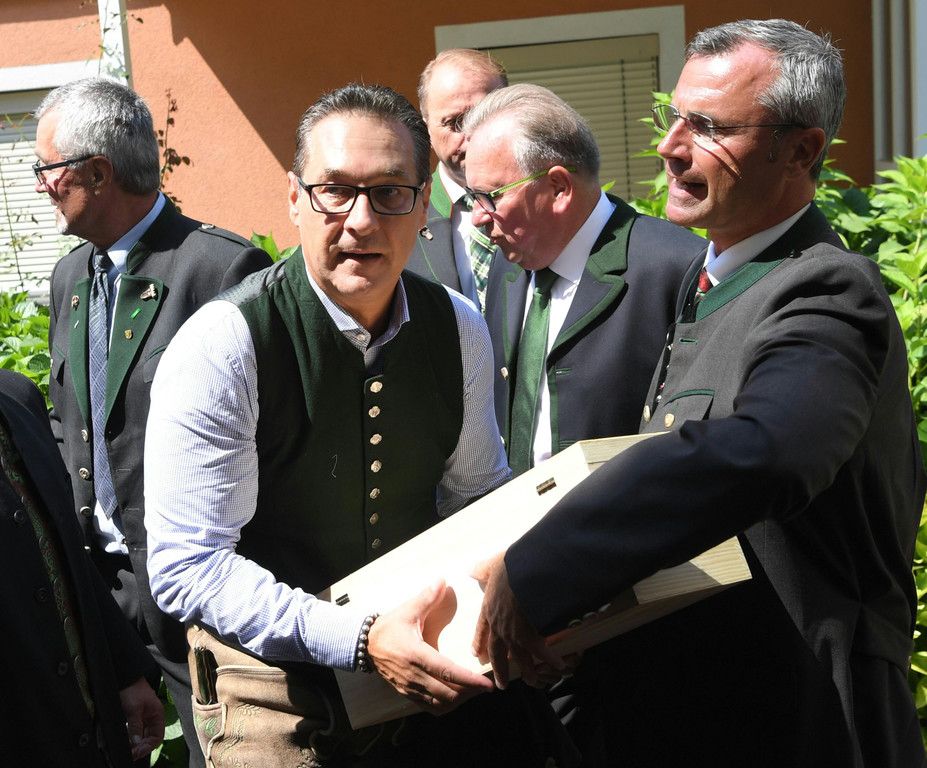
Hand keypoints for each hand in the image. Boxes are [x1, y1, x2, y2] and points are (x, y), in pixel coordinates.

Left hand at [119, 676, 164, 760]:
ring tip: (127, 750)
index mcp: (157, 715)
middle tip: (130, 753)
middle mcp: (152, 718)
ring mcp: (143, 718)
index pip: (157, 736)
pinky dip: (131, 738)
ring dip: (136, 744)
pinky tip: (125, 742)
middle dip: (141, 747)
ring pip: (142, 736)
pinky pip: (135, 732)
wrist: (124, 678)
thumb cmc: (132, 690)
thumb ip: (136, 726)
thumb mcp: (134, 709)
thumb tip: (136, 743)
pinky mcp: (134, 717)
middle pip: (150, 738)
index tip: (136, 752)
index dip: (148, 746)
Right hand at [368, 580, 493, 713]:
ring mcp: (410, 687)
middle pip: (448, 693)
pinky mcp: (406, 693)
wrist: (365, 644)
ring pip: (440, 704)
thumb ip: (427, 597)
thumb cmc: (389, 627)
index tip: (487, 685)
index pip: (448, 672)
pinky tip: (455, 697)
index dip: (469, 680)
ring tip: (472, 691)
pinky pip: (429, 706)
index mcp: (417, 655)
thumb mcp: (407, 611)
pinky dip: (445, 705)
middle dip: (469, 692)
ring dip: (458, 700)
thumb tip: (443, 581)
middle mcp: (414, 675)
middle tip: (485, 686)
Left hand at [471, 554, 563, 689]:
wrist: (527, 573)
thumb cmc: (511, 566)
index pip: (481, 629)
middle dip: (500, 669)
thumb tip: (471, 570)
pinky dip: (552, 660)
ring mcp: (514, 634)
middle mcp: (499, 626)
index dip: (479, 642)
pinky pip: (542, 653)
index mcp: (489, 609)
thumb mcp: (492, 565)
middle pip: (497, 653)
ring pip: (519, 659)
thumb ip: (483, 570)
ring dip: (527, 671)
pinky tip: (560, 665)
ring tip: (532, 681)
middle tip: (501, 683)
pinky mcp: (531, 637)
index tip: (476, 654)